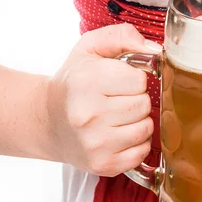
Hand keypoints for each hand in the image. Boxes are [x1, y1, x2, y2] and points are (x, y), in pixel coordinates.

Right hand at [47, 24, 155, 175]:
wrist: (47, 121)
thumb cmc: (74, 82)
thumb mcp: (91, 47)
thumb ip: (122, 36)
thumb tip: (154, 50)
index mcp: (87, 82)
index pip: (139, 80)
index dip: (134, 78)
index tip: (121, 80)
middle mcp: (89, 115)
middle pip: (144, 104)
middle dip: (137, 98)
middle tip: (119, 98)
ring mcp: (95, 144)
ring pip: (146, 128)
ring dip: (139, 120)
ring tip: (119, 115)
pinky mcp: (103, 165)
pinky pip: (142, 151)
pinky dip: (137, 142)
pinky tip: (120, 133)